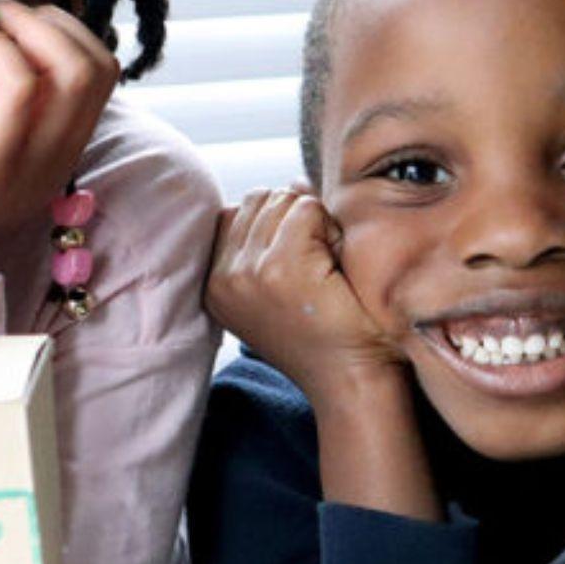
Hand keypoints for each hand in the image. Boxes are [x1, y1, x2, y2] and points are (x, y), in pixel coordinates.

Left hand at [0, 0, 116, 304]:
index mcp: (54, 157)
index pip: (101, 76)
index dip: (66, 30)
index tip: (11, 18)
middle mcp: (54, 163)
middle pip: (99, 67)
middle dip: (54, 20)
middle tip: (0, 11)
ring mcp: (28, 167)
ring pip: (76, 73)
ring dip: (30, 27)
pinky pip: (23, 88)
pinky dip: (0, 49)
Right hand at [209, 189, 439, 518]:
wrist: (350, 381)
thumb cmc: (327, 336)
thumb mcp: (275, 294)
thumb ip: (265, 245)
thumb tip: (292, 183)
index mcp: (214, 286)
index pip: (233, 213)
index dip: (276, 223)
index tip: (300, 262)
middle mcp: (221, 279)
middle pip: (257, 200)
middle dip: (293, 216)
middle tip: (319, 260)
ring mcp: (247, 273)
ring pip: (281, 200)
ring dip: (314, 221)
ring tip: (328, 263)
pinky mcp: (281, 267)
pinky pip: (306, 209)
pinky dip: (330, 227)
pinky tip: (337, 265)